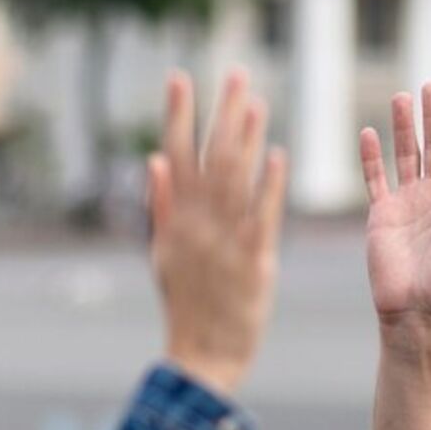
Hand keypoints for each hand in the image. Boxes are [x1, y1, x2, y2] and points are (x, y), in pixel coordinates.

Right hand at [148, 69, 287, 395]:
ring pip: (236, 180)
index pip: (176, 156)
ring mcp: (225, 242)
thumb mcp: (163, 254)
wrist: (202, 354)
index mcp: (176, 220)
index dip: (178, 116)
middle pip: (210, 158)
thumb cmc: (187, 304)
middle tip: (236, 75)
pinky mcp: (253, 261)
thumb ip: (161, 206)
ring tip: (256, 102)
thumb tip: (154, 159)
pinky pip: (262, 216)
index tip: (180, 78)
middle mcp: (198, 225)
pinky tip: (277, 155)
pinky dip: (268, 185)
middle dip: (221, 114)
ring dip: (246, 139)